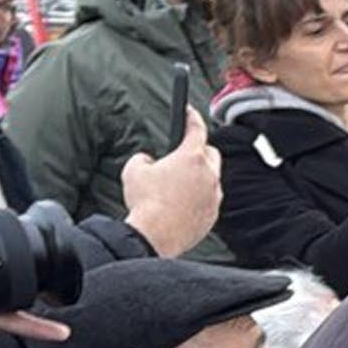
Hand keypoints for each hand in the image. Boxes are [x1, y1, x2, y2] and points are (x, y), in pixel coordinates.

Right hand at [121, 107, 222, 256]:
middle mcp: (209, 174)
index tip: (189, 112)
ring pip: (212, 178)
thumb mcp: (134, 170)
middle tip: (184, 153)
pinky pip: (209, 199)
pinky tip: (184, 201)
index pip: (197, 129)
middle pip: (210, 153)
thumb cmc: (145, 202)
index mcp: (191, 158)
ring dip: (199, 176)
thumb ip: (143, 158)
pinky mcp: (213, 214)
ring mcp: (214, 195)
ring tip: (180, 181)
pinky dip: (199, 196)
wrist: (155, 235)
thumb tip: (149, 161)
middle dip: (199, 149)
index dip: (192, 117)